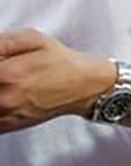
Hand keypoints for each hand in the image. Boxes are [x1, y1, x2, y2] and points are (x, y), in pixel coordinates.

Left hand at [0, 31, 114, 134]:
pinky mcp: (8, 126)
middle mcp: (4, 98)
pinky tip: (4, 95)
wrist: (86, 87)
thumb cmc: (61, 62)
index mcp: (7, 74)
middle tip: (3, 72)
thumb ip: (1, 42)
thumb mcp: (32, 39)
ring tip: (5, 81)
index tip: (0, 63)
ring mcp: (5, 115)